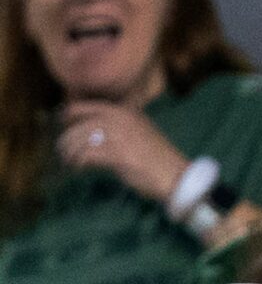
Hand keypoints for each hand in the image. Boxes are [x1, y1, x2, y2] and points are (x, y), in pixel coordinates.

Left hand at [55, 101, 185, 203]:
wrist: (177, 176)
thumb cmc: (159, 159)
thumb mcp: (141, 131)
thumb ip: (119, 126)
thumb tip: (90, 129)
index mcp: (125, 112)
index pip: (84, 107)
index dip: (68, 116)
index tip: (63, 125)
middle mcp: (120, 119)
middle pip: (78, 124)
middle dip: (66, 139)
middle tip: (63, 151)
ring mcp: (118, 135)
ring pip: (79, 139)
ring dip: (69, 153)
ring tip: (69, 162)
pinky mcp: (116, 154)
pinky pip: (86, 155)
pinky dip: (78, 163)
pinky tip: (78, 168)